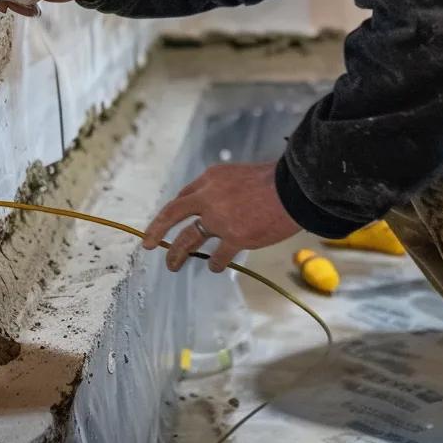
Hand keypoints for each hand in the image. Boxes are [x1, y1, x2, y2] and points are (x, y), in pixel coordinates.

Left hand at [142, 161, 300, 272]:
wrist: (293, 190)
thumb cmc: (273, 181)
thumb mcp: (239, 175)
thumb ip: (223, 189)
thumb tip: (213, 207)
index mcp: (211, 178)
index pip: (184, 196)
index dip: (173, 212)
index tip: (166, 222)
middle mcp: (209, 197)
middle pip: (174, 214)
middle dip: (157, 229)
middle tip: (148, 244)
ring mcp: (220, 219)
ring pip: (189, 239)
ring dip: (178, 253)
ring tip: (173, 265)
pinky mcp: (235, 238)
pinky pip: (217, 256)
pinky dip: (215, 262)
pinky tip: (215, 266)